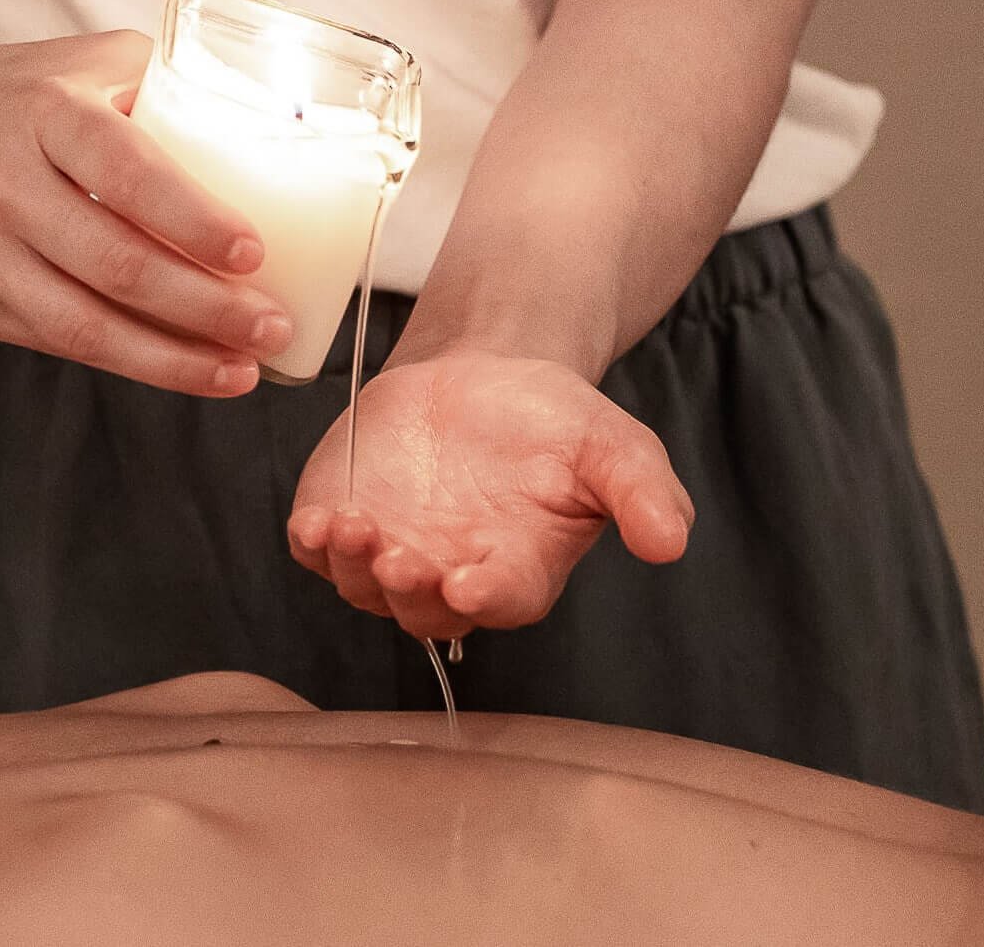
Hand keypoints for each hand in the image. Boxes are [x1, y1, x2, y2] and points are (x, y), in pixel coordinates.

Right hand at [0, 29, 292, 394]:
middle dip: (206, 309)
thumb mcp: (80, 63)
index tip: (254, 253)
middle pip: (115, 264)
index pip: (126, 170)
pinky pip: (55, 341)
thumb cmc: (0, 92)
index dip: (193, 219)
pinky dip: (127, 361)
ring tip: (241, 370)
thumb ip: (167, 87)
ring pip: (83, 324)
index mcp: (43, 112)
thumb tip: (269, 129)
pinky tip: (182, 367)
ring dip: (173, 359)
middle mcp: (0, 182)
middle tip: (272, 327)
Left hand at [287, 352, 693, 638]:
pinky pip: (318, 553)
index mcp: (520, 569)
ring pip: (365, 588)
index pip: (502, 600)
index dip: (485, 597)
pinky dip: (313, 544)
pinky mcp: (344, 522)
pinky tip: (317, 518)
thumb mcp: (612, 445)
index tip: (470, 582)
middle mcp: (452, 576)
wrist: (486, 373)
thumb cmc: (554, 420)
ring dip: (354, 567)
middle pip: (424, 610)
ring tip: (352, 525)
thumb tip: (671, 541)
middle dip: (409, 590)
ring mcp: (393, 554)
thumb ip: (642, 492)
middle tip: (401, 557)